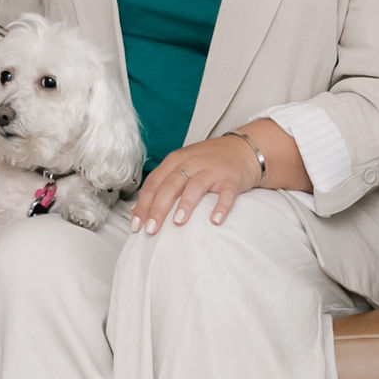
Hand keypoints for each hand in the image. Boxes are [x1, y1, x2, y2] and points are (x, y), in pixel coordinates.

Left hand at [132, 131, 269, 232]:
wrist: (242, 149)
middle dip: (158, 208)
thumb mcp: (182, 166)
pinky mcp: (231, 178)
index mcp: (175, 161)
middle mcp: (191, 163)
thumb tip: (140, 211)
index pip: (154, 183)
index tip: (136, 225)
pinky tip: (215, 220)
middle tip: (151, 229)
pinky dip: (221, 206)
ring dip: (186, 204)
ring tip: (178, 222)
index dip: (143, 204)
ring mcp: (212, 170)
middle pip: (170, 185)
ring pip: (195, 186)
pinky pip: (226, 193)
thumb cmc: (208, 162)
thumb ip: (164, 184)